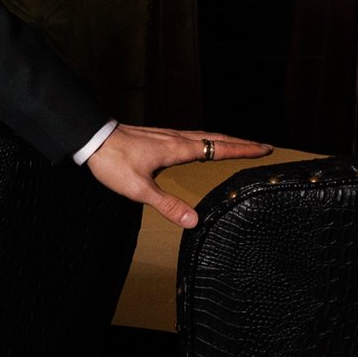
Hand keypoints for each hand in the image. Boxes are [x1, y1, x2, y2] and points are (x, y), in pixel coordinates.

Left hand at [87, 123, 276, 229]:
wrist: (91, 139)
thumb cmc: (113, 162)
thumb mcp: (139, 189)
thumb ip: (167, 205)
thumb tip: (194, 221)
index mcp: (178, 149)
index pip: (219, 148)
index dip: (243, 149)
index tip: (265, 148)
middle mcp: (176, 138)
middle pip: (216, 138)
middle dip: (240, 143)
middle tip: (262, 146)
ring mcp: (166, 135)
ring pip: (203, 135)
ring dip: (224, 140)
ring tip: (238, 145)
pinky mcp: (156, 136)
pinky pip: (190, 136)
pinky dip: (205, 139)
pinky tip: (198, 146)